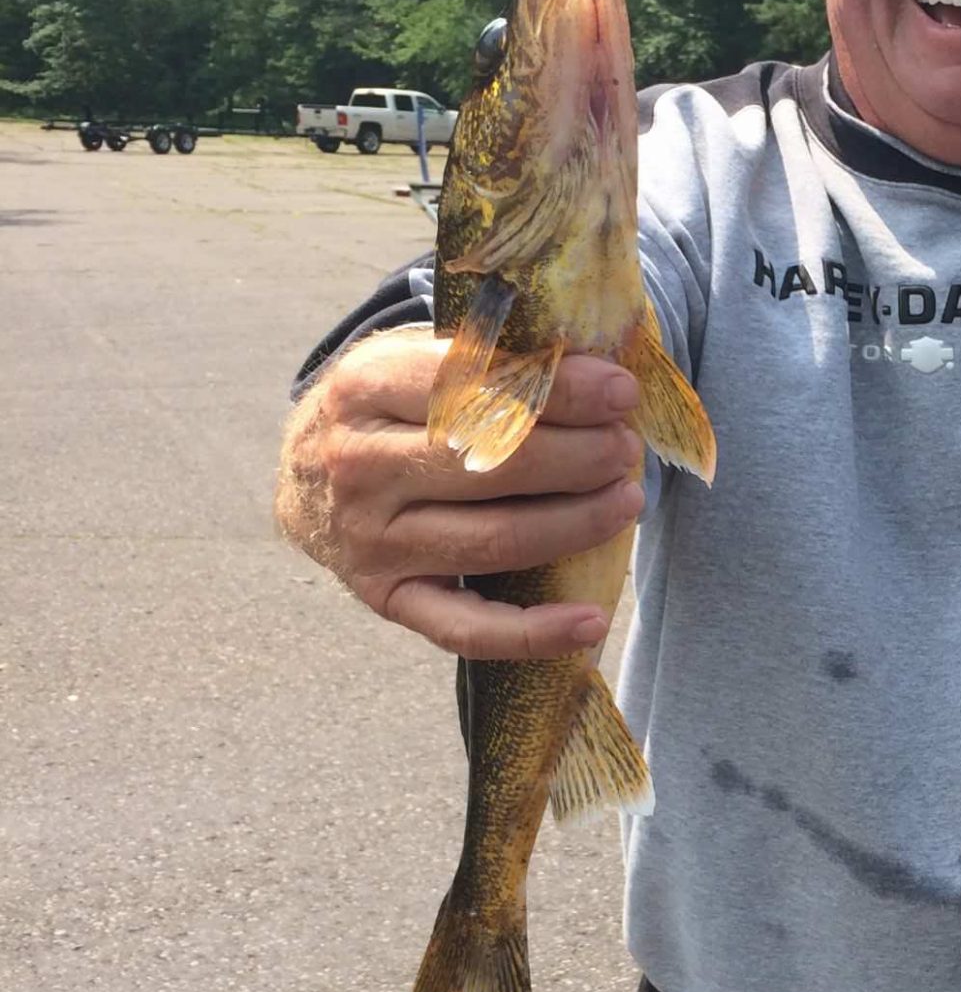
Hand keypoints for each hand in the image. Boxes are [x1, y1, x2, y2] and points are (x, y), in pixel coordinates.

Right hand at [273, 326, 646, 658]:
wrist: (302, 478)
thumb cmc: (390, 410)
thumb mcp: (415, 360)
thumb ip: (491, 359)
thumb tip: (600, 371)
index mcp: (365, 387)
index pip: (476, 386)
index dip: (559, 391)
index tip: (620, 392)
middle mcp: (359, 465)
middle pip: (494, 465)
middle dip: (580, 456)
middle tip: (624, 448)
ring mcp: (370, 540)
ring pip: (496, 540)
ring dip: (577, 523)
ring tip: (626, 500)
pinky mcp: (387, 598)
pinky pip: (467, 628)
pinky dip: (535, 632)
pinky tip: (591, 620)